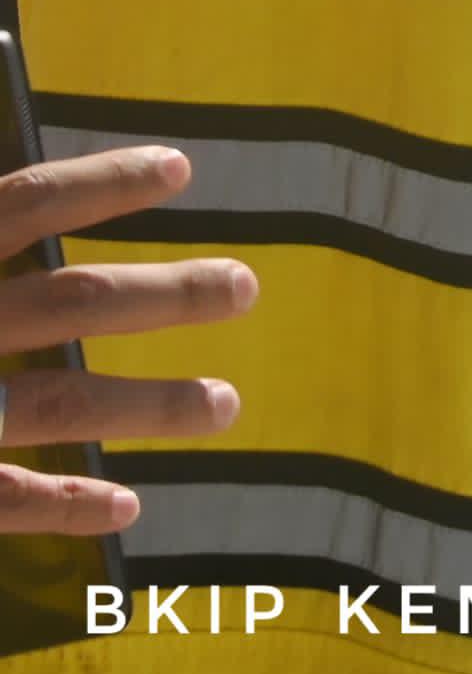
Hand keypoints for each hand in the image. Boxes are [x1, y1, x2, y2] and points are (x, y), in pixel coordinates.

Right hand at [0, 145, 254, 533]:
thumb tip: (8, 165)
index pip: (22, 204)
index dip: (101, 183)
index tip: (181, 166)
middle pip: (69, 300)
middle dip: (165, 294)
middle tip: (245, 286)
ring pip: (56, 401)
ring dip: (149, 404)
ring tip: (226, 406)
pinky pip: (0, 496)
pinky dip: (63, 504)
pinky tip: (127, 508)